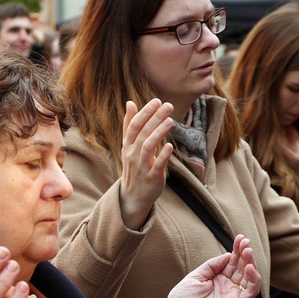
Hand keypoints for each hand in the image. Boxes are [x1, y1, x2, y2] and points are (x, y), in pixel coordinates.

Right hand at [119, 99, 174, 229]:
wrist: (133, 196)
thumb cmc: (134, 166)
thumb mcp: (128, 145)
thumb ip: (129, 125)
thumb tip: (129, 102)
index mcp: (128, 145)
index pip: (135, 125)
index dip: (145, 112)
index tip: (157, 101)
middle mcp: (132, 154)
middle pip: (143, 133)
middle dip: (155, 118)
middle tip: (168, 105)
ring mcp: (141, 166)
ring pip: (148, 147)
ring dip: (159, 133)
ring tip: (170, 120)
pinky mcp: (152, 178)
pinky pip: (157, 165)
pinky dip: (163, 155)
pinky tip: (170, 146)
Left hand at [160, 235, 260, 297]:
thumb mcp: (196, 275)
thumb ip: (212, 265)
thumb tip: (227, 255)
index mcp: (218, 279)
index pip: (232, 262)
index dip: (237, 250)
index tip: (240, 238)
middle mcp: (228, 287)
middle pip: (242, 267)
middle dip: (245, 254)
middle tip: (245, 242)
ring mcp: (233, 296)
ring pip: (249, 278)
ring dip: (251, 263)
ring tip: (247, 251)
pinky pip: (250, 292)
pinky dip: (254, 279)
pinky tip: (250, 267)